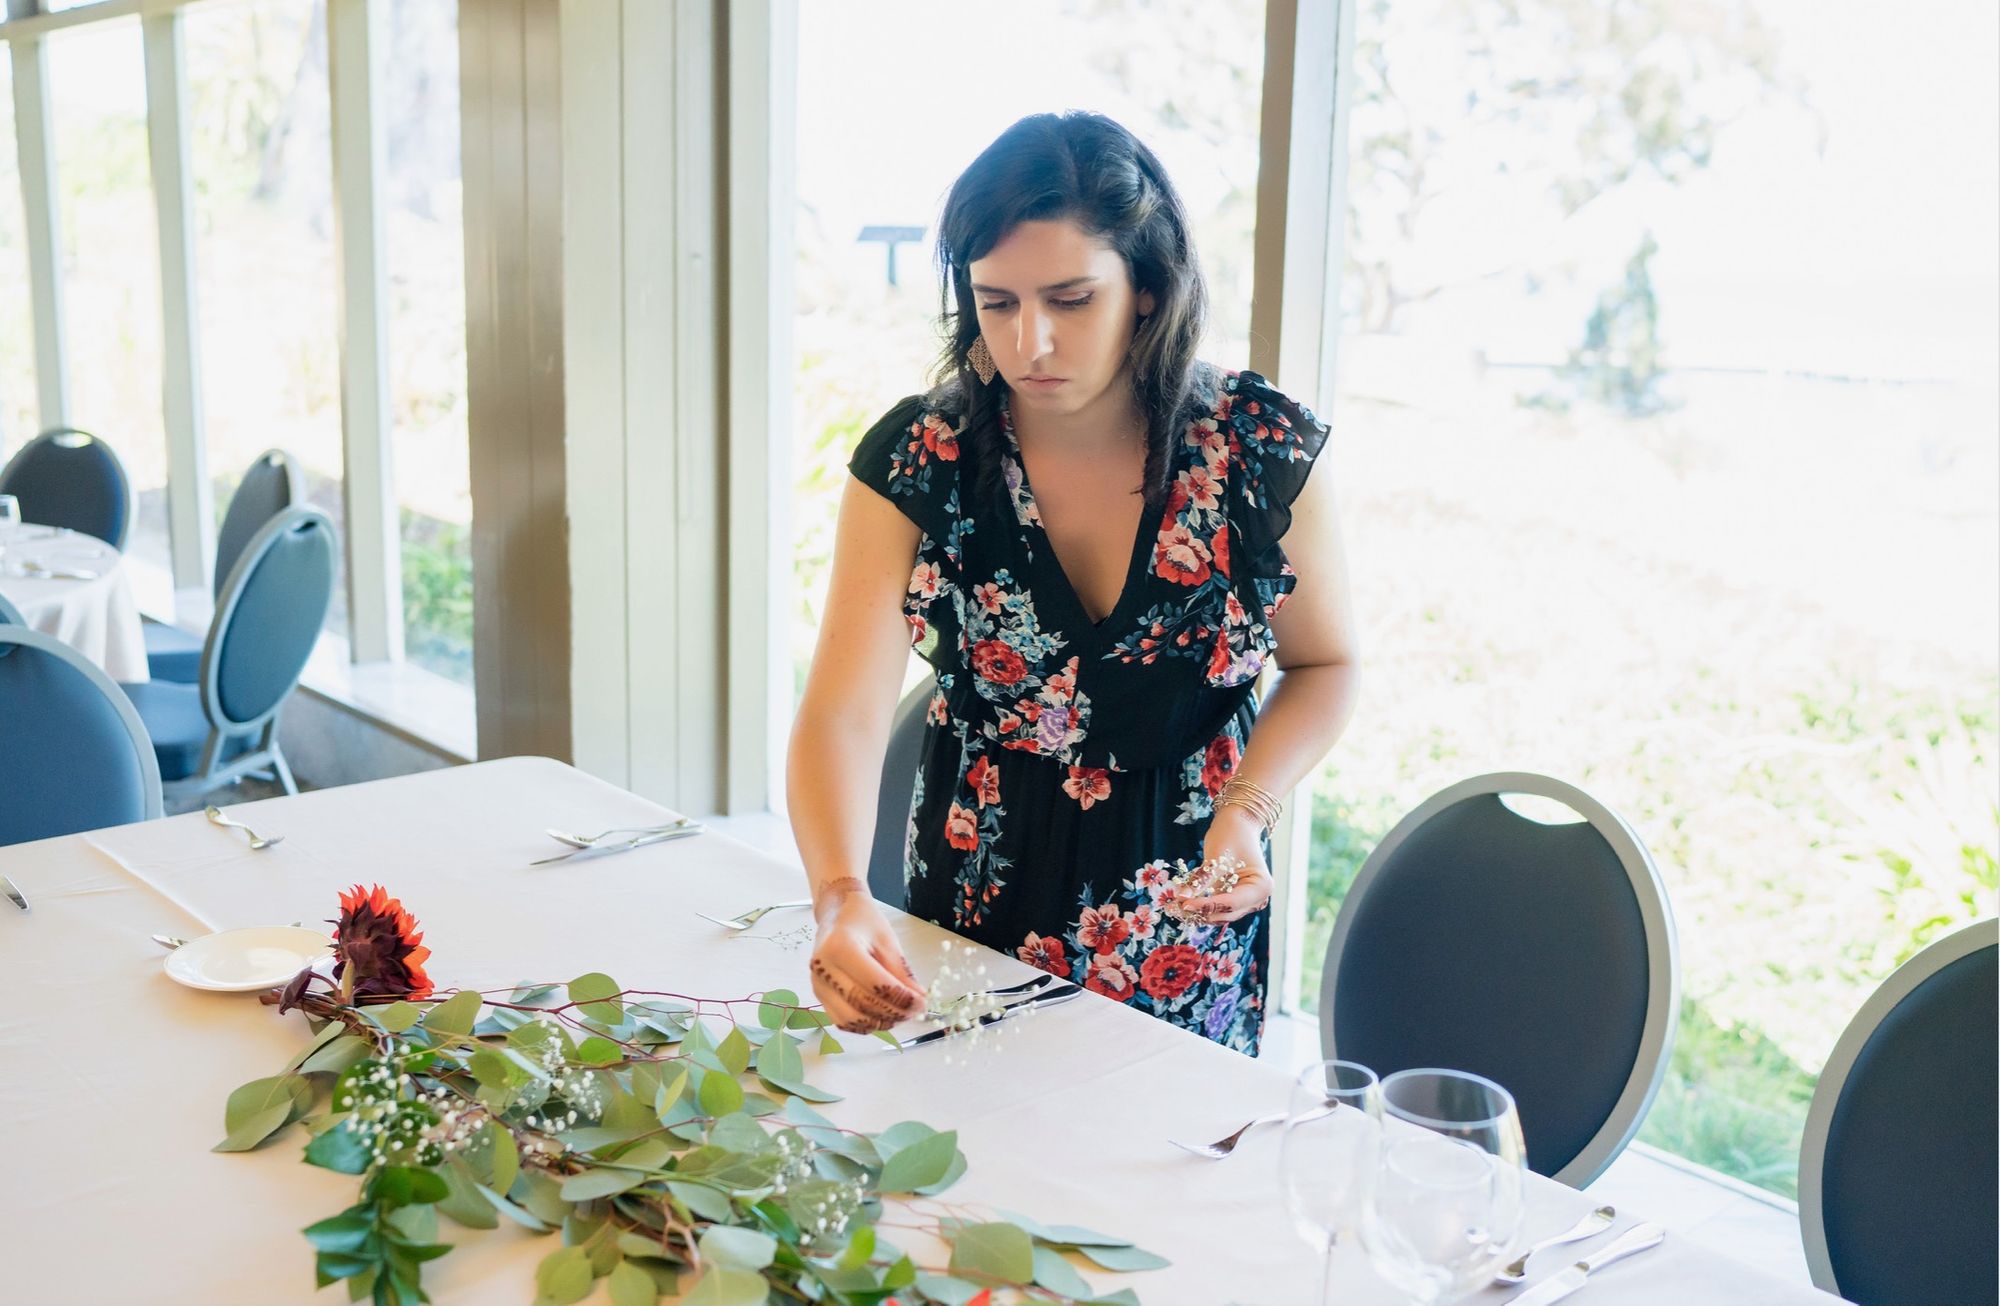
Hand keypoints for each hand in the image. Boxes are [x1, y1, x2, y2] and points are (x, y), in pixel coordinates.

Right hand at [808, 878, 927, 1033]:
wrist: (837, 915)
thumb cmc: (864, 921)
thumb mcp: (888, 940)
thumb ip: (902, 972)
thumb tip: (919, 1000)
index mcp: (840, 947)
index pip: (875, 984)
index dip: (902, 998)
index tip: (922, 1002)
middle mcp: (823, 969)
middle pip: (862, 1005)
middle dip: (894, 1013)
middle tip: (915, 1010)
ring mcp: (818, 985)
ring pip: (851, 1019)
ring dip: (880, 1022)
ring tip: (900, 1013)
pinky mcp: (818, 995)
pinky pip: (842, 1021)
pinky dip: (865, 1025)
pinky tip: (882, 1016)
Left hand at [1165, 810, 1274, 925]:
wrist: (1238, 824)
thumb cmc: (1231, 835)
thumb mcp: (1216, 857)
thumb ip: (1202, 879)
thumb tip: (1182, 897)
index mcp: (1261, 887)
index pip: (1231, 903)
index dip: (1207, 906)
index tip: (1185, 904)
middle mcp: (1258, 899)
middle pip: (1227, 913)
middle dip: (1201, 912)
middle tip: (1175, 907)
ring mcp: (1247, 901)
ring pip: (1221, 915)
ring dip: (1200, 913)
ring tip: (1176, 907)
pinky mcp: (1235, 899)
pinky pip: (1218, 908)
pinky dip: (1202, 907)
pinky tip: (1184, 902)